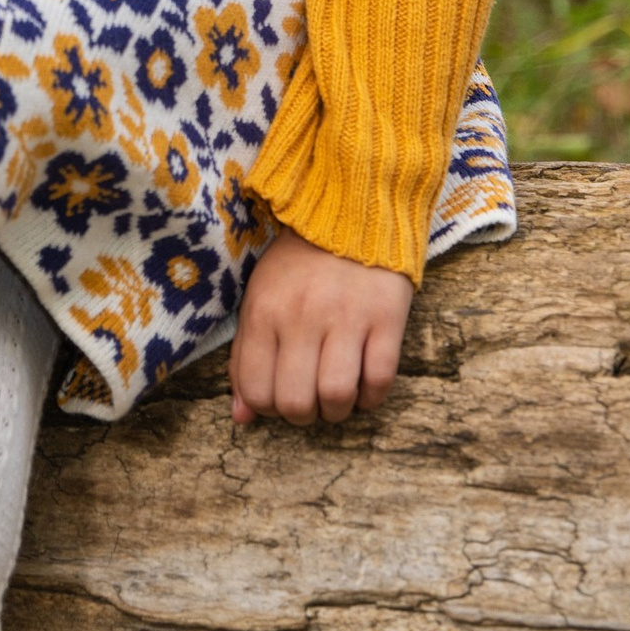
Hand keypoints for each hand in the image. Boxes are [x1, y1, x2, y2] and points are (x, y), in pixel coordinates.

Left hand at [229, 232, 412, 426]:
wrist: (353, 213)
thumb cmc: (299, 263)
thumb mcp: (259, 299)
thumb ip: (245, 357)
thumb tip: (242, 417)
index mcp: (264, 312)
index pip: (256, 390)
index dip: (267, 409)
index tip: (280, 397)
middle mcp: (302, 317)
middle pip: (296, 402)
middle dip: (302, 416)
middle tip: (310, 401)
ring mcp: (347, 318)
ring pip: (337, 396)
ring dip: (337, 411)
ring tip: (337, 397)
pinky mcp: (387, 318)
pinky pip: (380, 379)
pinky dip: (371, 397)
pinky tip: (365, 386)